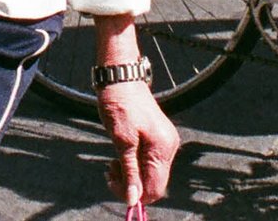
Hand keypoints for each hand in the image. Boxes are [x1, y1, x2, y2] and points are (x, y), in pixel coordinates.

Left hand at [99, 80, 178, 209]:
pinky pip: (148, 162)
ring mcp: (164, 142)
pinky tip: (119, 158)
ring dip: (130, 175)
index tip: (113, 182)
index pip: (155, 188)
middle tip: (109, 171)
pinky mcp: (158, 138)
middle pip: (153, 183)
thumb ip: (130, 171)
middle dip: (130, 183)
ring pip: (149, 174)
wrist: (121, 78)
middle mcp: (169, 147)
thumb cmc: (119, 105)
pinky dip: (133, 164)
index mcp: (162, 148)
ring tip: (111, 165)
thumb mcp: (121, 141)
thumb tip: (133, 200)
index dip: (134, 193)